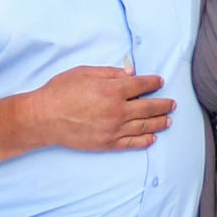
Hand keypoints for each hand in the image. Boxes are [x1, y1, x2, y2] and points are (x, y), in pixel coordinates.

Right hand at [25, 65, 174, 154]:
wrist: (44, 118)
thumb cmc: (60, 92)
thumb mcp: (84, 72)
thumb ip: (109, 73)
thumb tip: (129, 73)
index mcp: (112, 90)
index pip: (140, 85)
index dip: (152, 82)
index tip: (159, 81)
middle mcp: (117, 111)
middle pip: (147, 107)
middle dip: (162, 105)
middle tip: (172, 104)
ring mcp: (113, 129)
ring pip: (143, 126)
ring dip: (158, 123)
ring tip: (168, 120)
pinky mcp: (107, 143)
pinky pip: (131, 143)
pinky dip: (144, 141)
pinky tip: (152, 138)